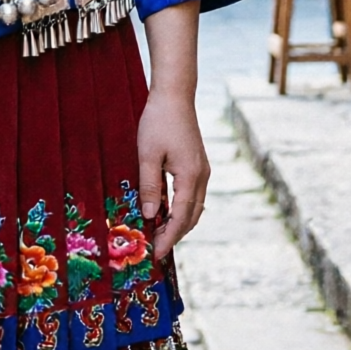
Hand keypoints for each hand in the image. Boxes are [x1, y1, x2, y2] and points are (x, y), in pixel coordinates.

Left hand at [138, 84, 210, 260]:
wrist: (175, 95)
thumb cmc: (158, 121)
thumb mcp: (148, 154)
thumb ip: (150, 186)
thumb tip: (151, 215)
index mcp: (191, 176)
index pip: (181, 217)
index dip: (168, 238)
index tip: (156, 254)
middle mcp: (202, 176)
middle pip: (192, 217)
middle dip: (175, 235)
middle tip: (155, 250)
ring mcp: (202, 171)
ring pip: (194, 208)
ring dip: (179, 224)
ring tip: (159, 235)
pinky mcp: (198, 166)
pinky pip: (192, 196)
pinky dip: (181, 210)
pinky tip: (166, 213)